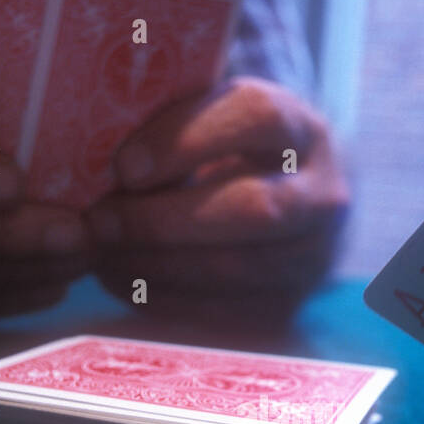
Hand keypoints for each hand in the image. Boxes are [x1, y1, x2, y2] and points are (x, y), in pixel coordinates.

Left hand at [85, 76, 349, 322]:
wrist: (298, 208)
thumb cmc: (236, 152)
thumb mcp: (222, 114)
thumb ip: (179, 110)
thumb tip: (103, 121)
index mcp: (303, 130)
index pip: (258, 117)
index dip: (189, 141)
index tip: (125, 166)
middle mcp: (322, 196)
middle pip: (253, 209)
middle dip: (165, 220)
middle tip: (101, 221)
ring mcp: (312, 260)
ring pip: (235, 270)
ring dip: (156, 266)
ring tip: (101, 254)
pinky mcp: (289, 307)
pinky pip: (224, 313)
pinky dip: (163, 300)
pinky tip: (122, 282)